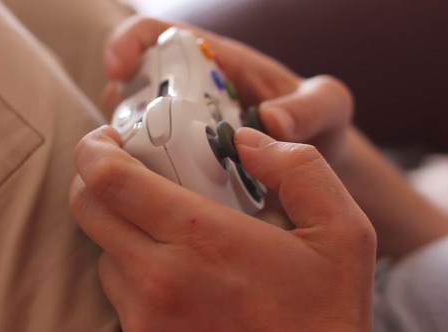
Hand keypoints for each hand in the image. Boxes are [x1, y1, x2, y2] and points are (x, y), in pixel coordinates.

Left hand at [70, 125, 375, 331]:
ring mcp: (145, 317)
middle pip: (88, 210)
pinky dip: (134, 268)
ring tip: (162, 223)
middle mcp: (158, 279)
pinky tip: (175, 267)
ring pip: (103, 252)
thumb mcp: (340, 232)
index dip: (95, 149)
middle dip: (94, 179)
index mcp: (200, 238)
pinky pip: (119, 292)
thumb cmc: (326, 314)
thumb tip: (246, 140)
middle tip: (123, 167)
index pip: (109, 180)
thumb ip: (298, 169)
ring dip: (121, 228)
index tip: (107, 139)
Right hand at [102, 16, 353, 164]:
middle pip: (132, 86)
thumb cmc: (318, 122)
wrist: (318, 163)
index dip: (128, 44)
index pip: (157, 36)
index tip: (119, 71)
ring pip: (133, 128)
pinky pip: (151, 164)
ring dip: (129, 147)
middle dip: (122, 108)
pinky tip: (161, 194)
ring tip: (149, 171)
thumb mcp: (328, 106)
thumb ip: (310, 106)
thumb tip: (271, 121)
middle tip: (130, 138)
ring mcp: (182, 128)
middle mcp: (190, 92)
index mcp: (216, 61)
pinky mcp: (183, 161)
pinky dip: (147, 176)